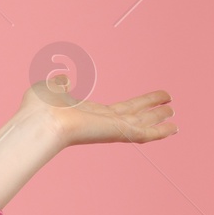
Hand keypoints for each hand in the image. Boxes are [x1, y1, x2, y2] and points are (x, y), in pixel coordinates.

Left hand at [19, 76, 177, 147]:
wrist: (40, 121)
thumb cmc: (39, 108)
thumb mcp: (50, 89)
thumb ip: (59, 84)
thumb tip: (62, 80)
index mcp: (89, 114)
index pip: (118, 110)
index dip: (134, 106)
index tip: (145, 103)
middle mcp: (102, 123)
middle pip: (134, 115)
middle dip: (151, 110)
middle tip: (169, 106)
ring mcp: (110, 129)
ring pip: (141, 123)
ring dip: (158, 118)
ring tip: (174, 114)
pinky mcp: (117, 133)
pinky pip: (144, 134)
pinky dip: (160, 131)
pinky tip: (174, 128)